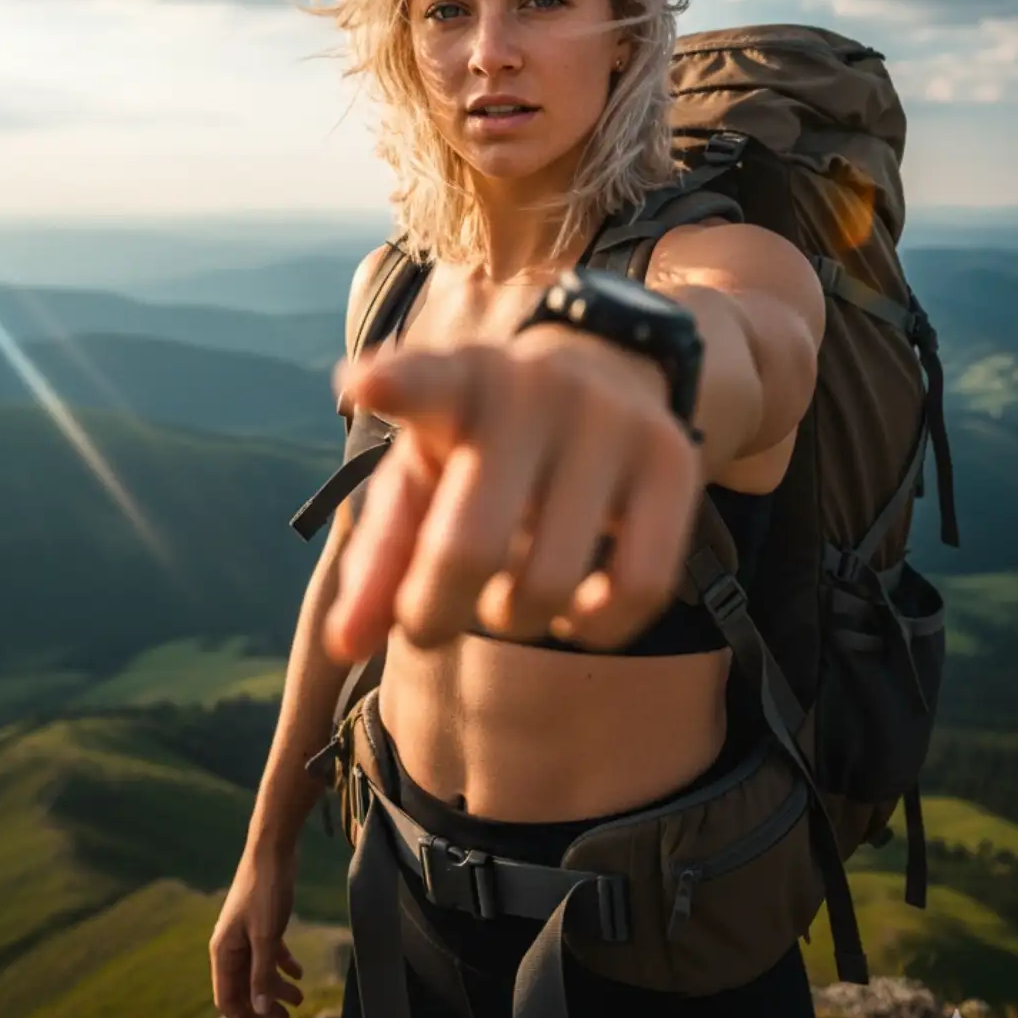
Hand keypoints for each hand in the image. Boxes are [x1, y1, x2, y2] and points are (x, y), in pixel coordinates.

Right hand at [209, 847, 303, 1017]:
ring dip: (276, 988)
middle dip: (263, 1008)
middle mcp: (231, 945)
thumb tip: (259, 1012)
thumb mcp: (266, 935)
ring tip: (300, 999)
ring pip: (258, 972)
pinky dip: (282, 965)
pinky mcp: (262, 922)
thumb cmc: (265, 891)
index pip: (227, 999)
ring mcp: (246, 933)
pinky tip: (298, 973)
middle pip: (244, 988)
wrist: (273, 848)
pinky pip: (269, 953)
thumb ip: (262, 974)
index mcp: (223, 951)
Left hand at [324, 327, 702, 659]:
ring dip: (513, 618)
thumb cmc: (487, 446)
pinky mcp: (673, 458)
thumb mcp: (425, 478)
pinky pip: (640, 586)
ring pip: (551, 583)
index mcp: (457, 381)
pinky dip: (596, 626)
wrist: (608, 372)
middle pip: (472, 544)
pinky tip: (575, 607)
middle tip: (428, 624)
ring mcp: (610, 419)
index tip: (366, 383)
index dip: (396, 383)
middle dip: (434, 611)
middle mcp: (535, 389)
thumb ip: (380, 558)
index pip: (425, 380)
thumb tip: (344, 644)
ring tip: (505, 594)